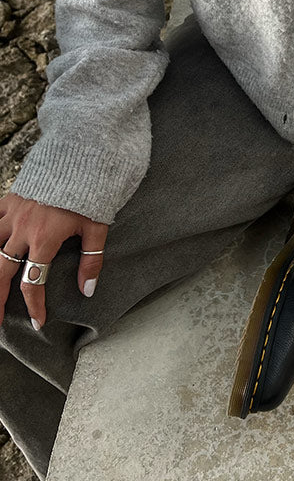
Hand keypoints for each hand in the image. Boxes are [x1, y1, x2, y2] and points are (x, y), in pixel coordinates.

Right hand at [0, 193, 107, 330]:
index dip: (34, 305)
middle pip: (1, 271)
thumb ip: (92, 261)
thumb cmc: (90, 194)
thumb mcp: (97, 228)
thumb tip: (88, 290)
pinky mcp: (9, 200)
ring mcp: (12, 214)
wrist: (80, 159)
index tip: (38, 321)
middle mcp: (22, 229)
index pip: (32, 282)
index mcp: (44, 239)